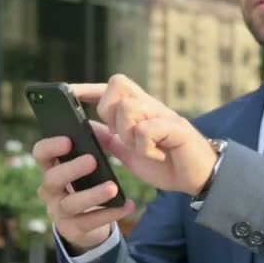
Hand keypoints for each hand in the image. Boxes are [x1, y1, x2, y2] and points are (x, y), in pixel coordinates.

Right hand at [33, 135, 134, 253]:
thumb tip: (103, 127)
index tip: (68, 140)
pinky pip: (90, 222)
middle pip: (52, 179)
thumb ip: (95, 143)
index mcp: (52, 168)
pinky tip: (127, 205)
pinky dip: (110, 213)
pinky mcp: (73, 230)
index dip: (50, 147)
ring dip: (92, 195)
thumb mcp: (90, 164)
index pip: (41, 154)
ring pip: (71, 204)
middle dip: (71, 169)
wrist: (91, 222)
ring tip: (113, 188)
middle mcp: (50, 190)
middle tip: (92, 160)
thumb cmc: (90, 184)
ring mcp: (59, 212)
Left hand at [70, 74, 217, 195]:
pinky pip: (146, 130)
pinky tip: (156, 155)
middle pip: (117, 84)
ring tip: (141, 149)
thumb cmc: (166, 163)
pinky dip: (145, 147)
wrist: (198, 178)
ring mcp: (164, 115)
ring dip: (128, 133)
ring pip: (128, 108)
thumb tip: (88, 128)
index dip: (87, 88)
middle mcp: (151, 106)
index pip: (110, 88)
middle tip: (120, 134)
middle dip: (109, 110)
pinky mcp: (177, 128)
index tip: (66, 91)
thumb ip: (111, 140)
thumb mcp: (130, 153)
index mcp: (139, 110)